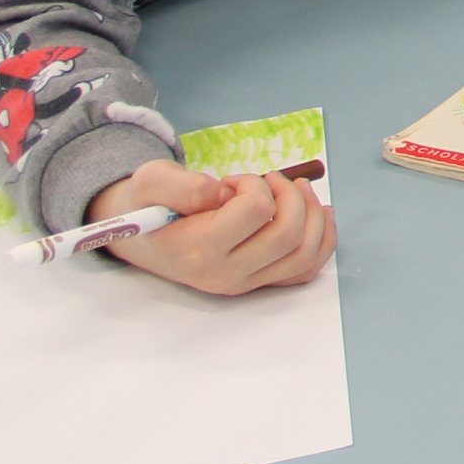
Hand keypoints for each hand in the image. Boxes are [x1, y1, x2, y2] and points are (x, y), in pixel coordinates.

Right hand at [90, 159, 334, 296]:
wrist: (141, 237)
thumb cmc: (148, 205)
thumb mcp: (151, 181)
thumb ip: (181, 185)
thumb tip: (221, 194)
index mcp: (199, 250)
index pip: (257, 211)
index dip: (254, 184)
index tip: (233, 180)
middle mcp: (225, 274)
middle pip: (288, 235)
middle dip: (290, 195)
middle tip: (271, 180)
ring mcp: (244, 283)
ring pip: (304, 254)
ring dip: (313, 214)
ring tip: (297, 190)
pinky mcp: (256, 282)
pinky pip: (305, 270)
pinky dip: (322, 240)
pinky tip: (320, 213)